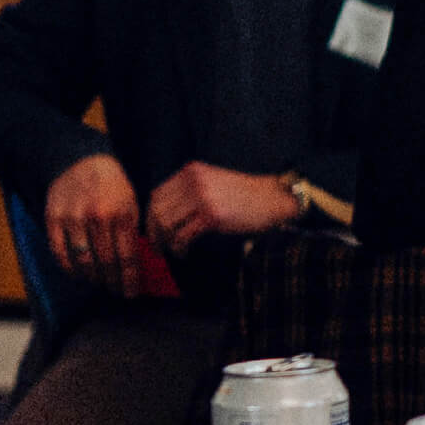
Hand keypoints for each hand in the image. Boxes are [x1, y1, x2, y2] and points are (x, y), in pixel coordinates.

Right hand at [44, 153, 142, 292]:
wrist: (82, 161)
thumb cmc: (112, 186)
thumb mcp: (132, 203)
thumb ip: (133, 231)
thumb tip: (138, 263)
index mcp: (121, 213)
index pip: (127, 256)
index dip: (130, 279)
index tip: (131, 293)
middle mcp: (97, 217)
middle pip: (105, 262)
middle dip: (112, 282)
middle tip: (116, 291)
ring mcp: (73, 219)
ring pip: (82, 261)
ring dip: (92, 278)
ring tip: (100, 282)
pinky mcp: (53, 219)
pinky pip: (59, 253)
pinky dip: (69, 268)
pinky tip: (78, 273)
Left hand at [147, 161, 301, 254]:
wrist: (273, 198)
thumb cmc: (245, 195)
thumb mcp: (212, 182)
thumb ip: (189, 191)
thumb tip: (163, 215)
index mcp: (192, 171)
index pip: (157, 194)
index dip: (150, 216)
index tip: (153, 230)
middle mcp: (194, 181)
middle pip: (158, 210)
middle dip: (154, 232)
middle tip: (158, 246)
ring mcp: (203, 197)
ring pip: (167, 224)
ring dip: (166, 242)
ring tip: (172, 251)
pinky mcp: (212, 215)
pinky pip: (183, 236)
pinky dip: (179, 248)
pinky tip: (184, 252)